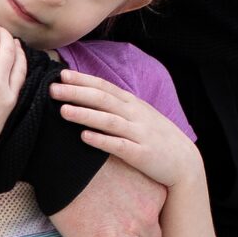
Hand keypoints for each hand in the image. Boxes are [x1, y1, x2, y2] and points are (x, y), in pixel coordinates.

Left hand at [53, 71, 202, 189]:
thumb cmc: (157, 138)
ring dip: (85, 115)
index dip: (84, 80)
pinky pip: (119, 146)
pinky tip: (84, 137)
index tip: (62, 75)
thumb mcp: (140, 116)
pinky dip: (101, 140)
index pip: (105, 87)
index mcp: (133, 104)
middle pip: (103, 100)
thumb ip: (118, 107)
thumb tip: (90, 97)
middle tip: (53, 89)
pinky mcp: (141, 154)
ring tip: (63, 110)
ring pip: (109, 121)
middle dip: (77, 93)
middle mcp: (136, 115)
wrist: (184, 161)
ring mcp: (139, 134)